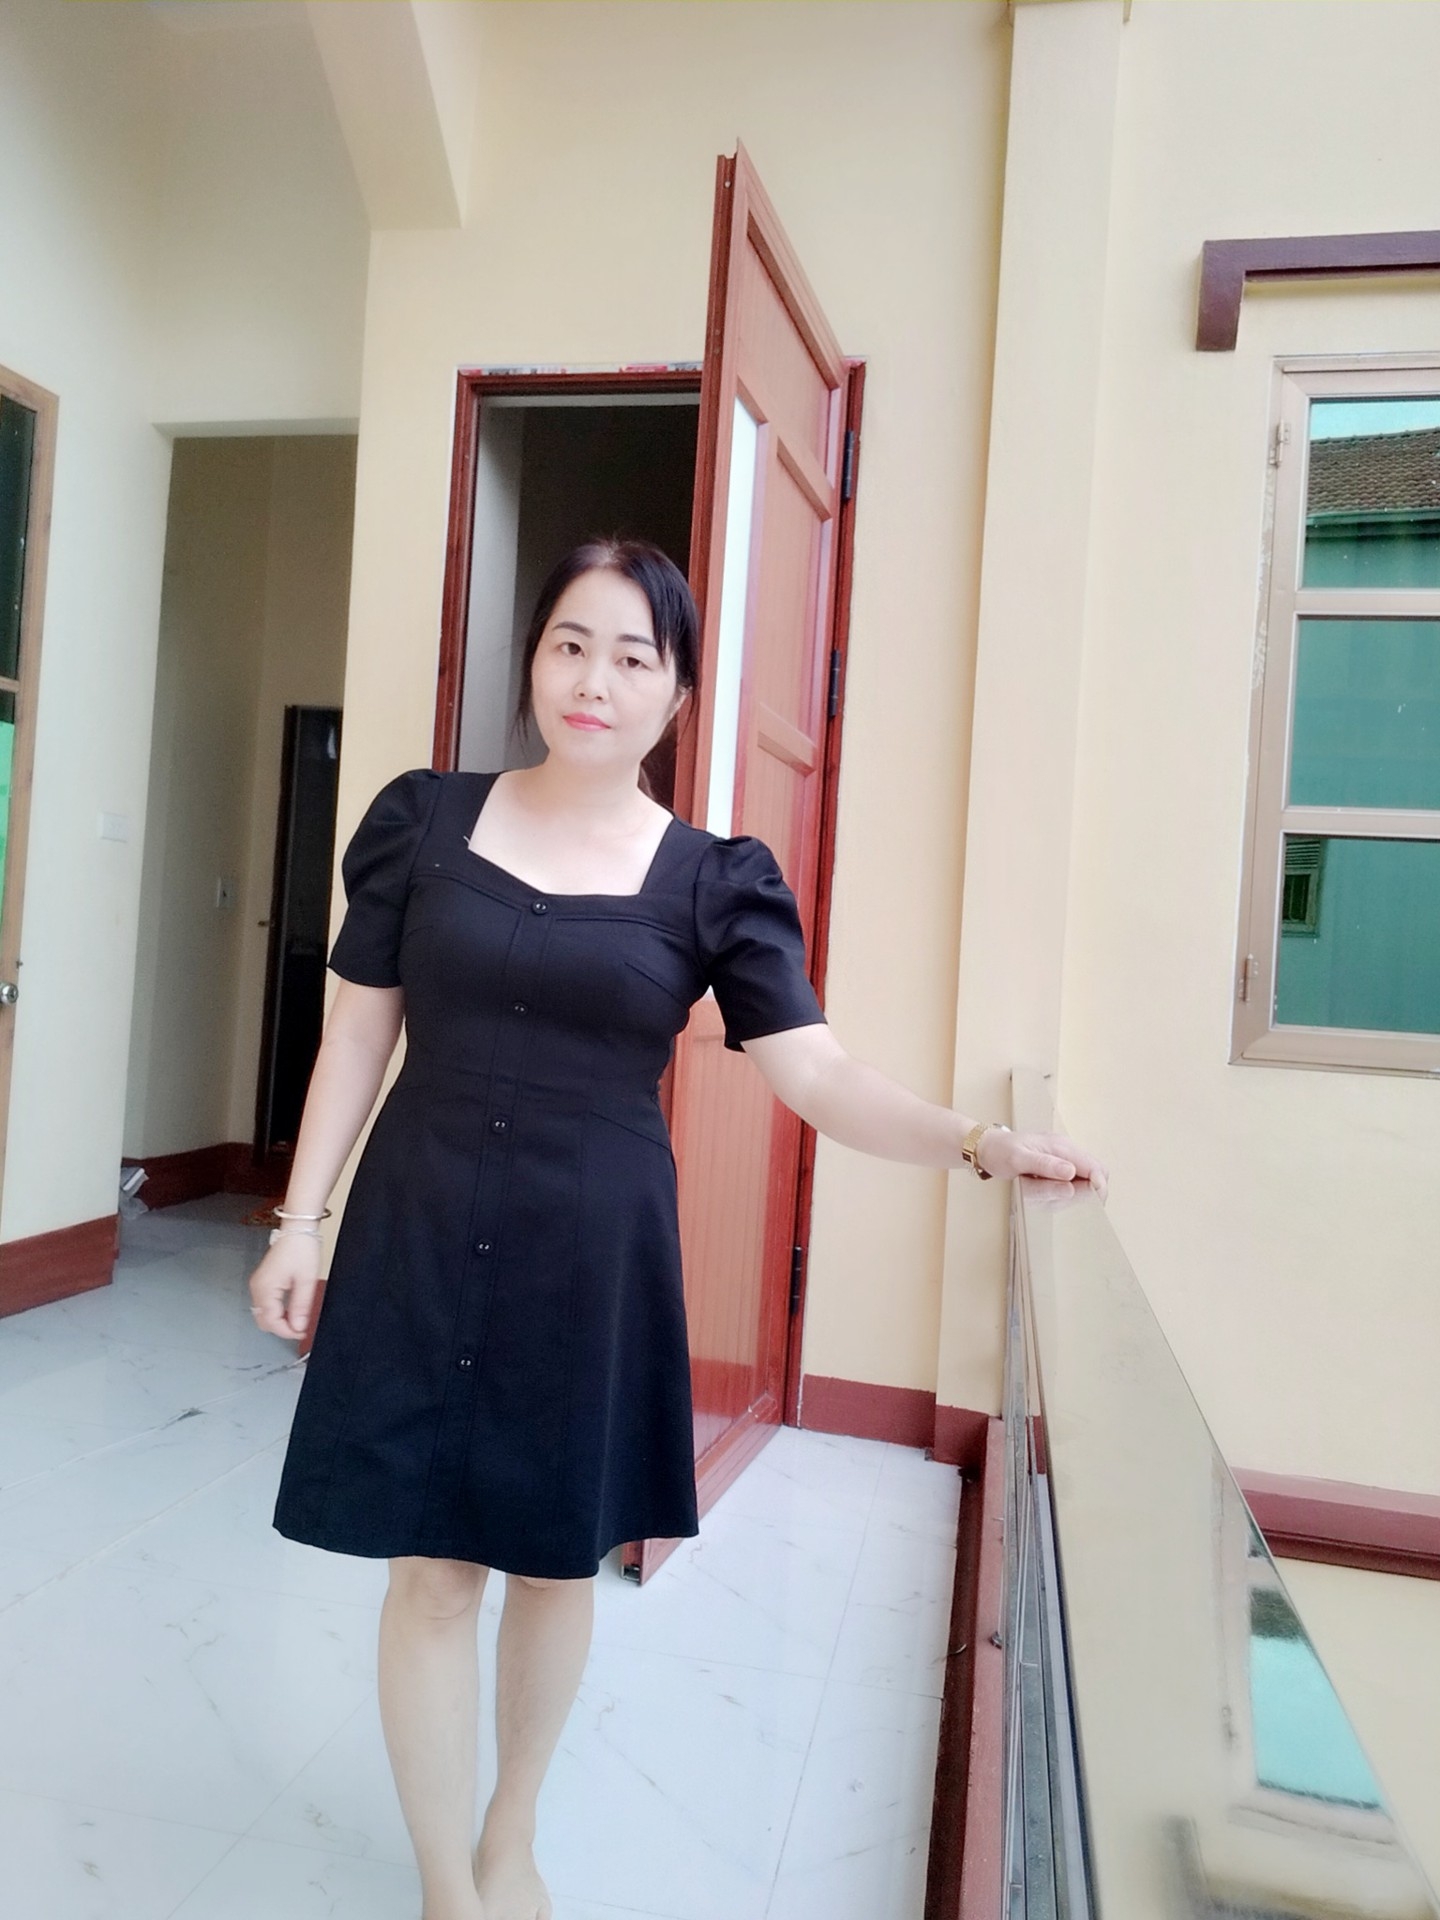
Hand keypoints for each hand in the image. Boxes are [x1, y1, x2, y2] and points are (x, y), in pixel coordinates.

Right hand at [249, 1233, 323, 1340]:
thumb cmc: (302, 1249)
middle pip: (264, 1320)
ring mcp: (258, 1284)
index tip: (303, 1332)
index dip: (287, 1331)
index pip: (271, 1321)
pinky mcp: (263, 1282)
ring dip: (279, 1320)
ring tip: (298, 1318)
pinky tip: (291, 1309)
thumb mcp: (306, 1280)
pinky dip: (276, 1311)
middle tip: (301, 1327)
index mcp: (266, 1288)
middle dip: (281, 1328)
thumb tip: (298, 1327)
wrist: (297, 1229)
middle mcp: (257, 1288)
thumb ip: (301, 1306)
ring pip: (263, 1314)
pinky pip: (265, 1304)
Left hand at [977, 1125, 1107, 1198]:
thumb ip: (1046, 1166)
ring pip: (1081, 1184)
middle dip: (1081, 1194)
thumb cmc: (1001, 1151)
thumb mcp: (1018, 1158)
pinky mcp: (1058, 1168)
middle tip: (1054, 1199)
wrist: (988, 1147)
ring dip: (1065, 1195)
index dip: (1098, 1188)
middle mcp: (1067, 1152)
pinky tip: (1038, 1189)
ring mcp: (1063, 1160)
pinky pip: (1068, 1185)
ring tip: (1037, 1189)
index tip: (1089, 1203)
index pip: (1096, 1168)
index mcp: (1062, 1146)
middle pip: (1094, 1177)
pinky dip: (1057, 1194)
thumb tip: (1071, 1173)